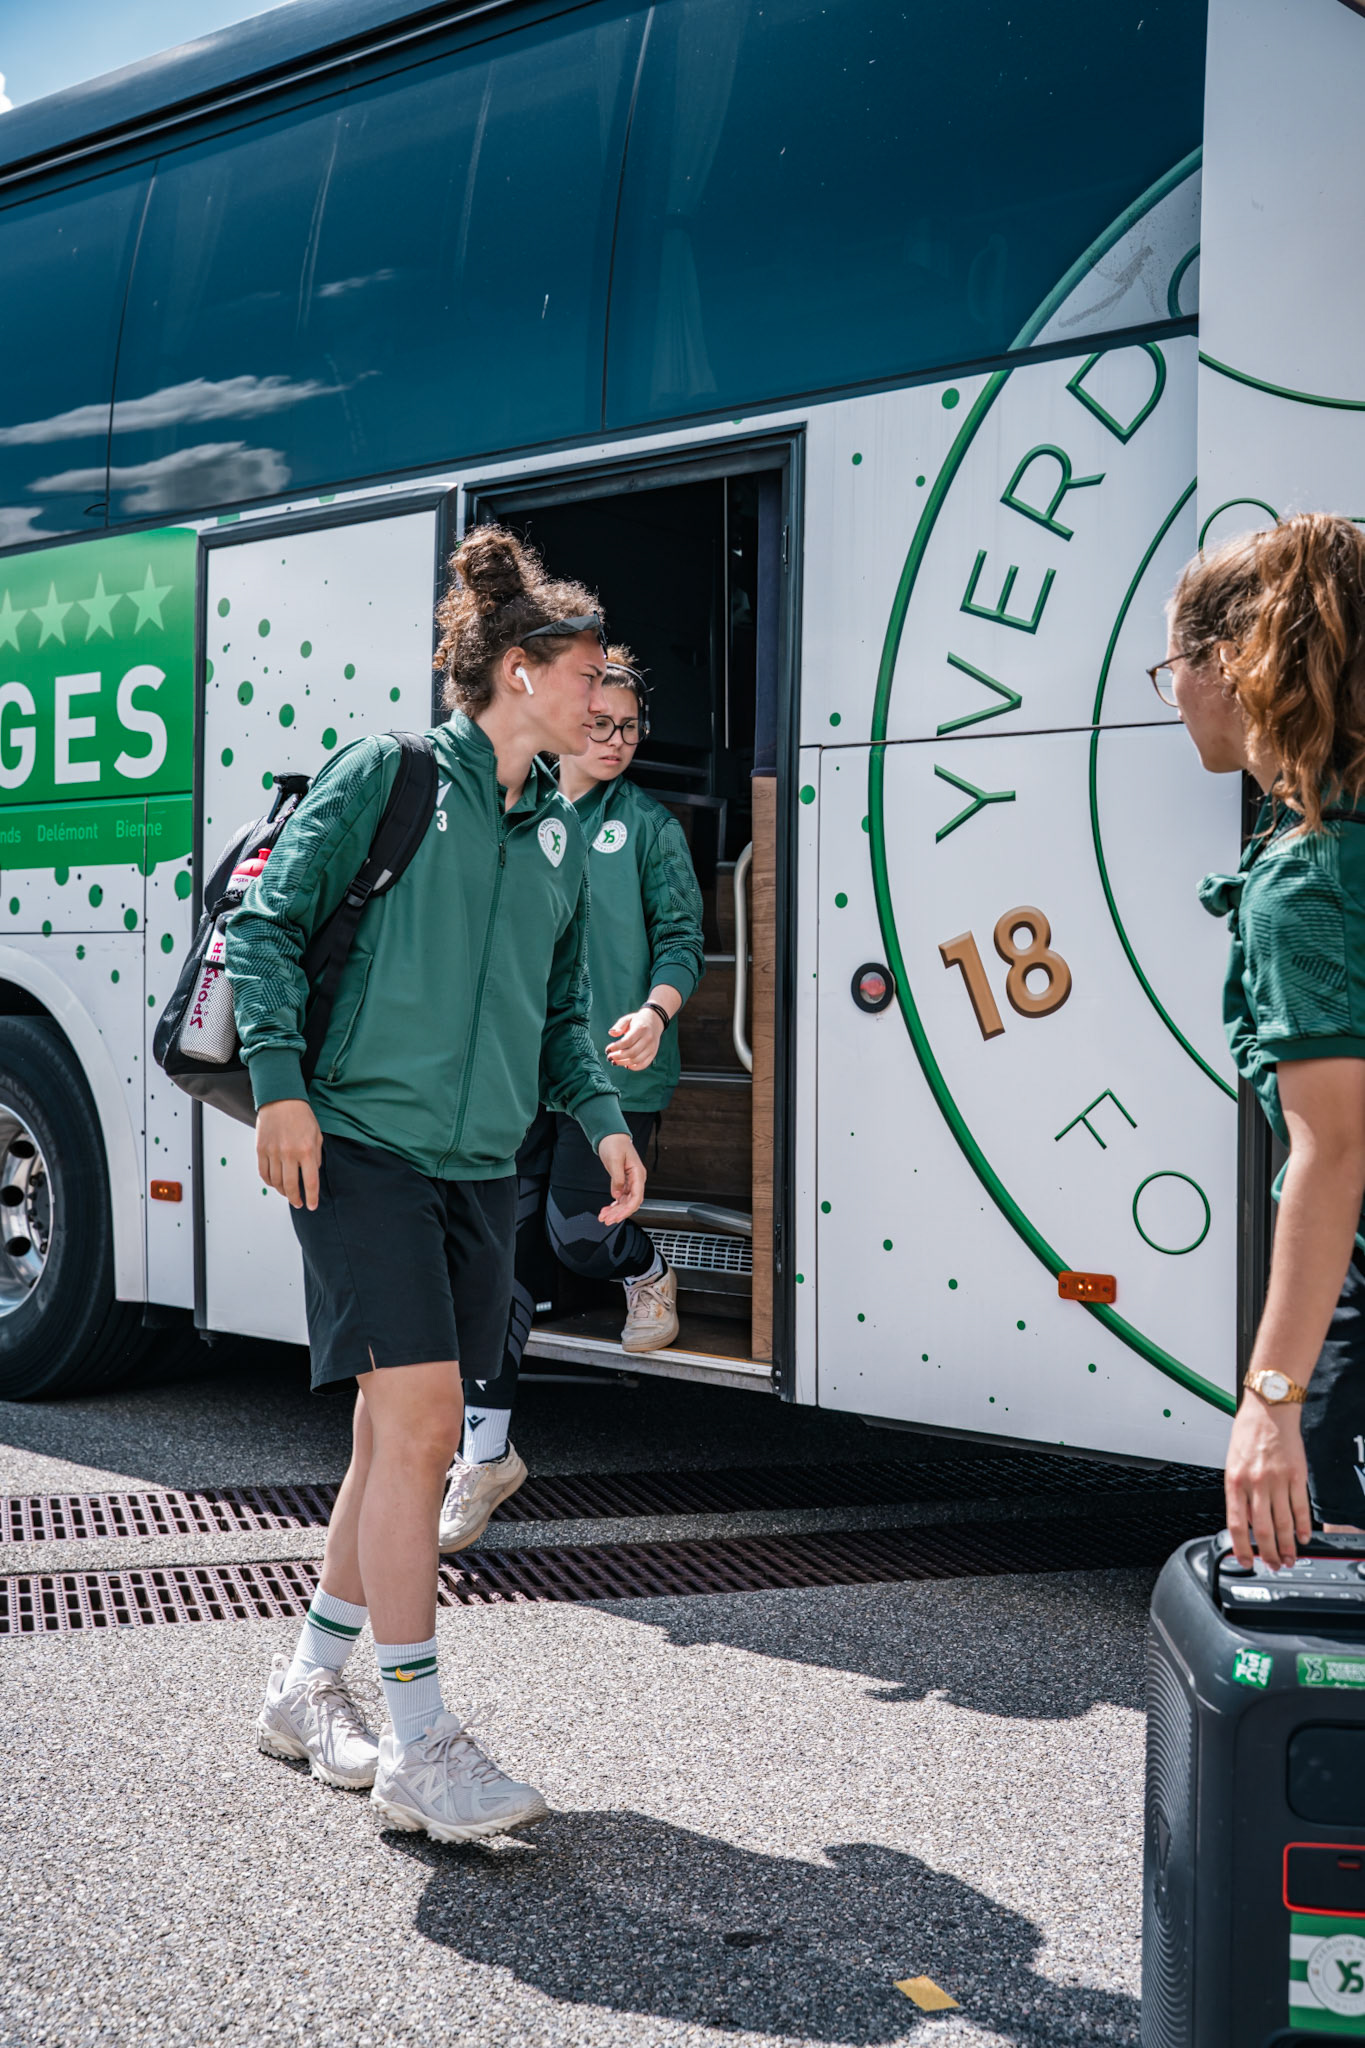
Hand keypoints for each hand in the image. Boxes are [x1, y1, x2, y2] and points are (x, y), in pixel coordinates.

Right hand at [256, 1099, 323, 1210]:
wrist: (280, 1100)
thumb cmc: (301, 1116)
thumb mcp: (317, 1135)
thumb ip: (316, 1156)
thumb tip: (313, 1173)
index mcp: (306, 1150)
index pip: (310, 1182)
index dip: (312, 1197)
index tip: (312, 1206)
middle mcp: (289, 1153)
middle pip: (291, 1186)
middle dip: (295, 1199)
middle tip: (299, 1203)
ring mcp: (273, 1152)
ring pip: (276, 1182)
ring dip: (282, 1191)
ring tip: (288, 1193)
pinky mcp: (260, 1150)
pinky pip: (264, 1173)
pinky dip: (269, 1182)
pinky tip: (275, 1183)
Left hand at [597, 1134, 645, 1224]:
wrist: (611, 1136)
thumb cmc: (615, 1143)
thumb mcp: (615, 1160)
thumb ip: (617, 1179)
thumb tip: (617, 1195)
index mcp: (638, 1174)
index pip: (637, 1197)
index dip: (627, 1210)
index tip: (617, 1217)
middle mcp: (636, 1180)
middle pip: (630, 1202)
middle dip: (619, 1213)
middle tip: (606, 1220)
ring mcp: (630, 1182)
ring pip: (625, 1202)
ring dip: (615, 1211)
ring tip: (603, 1217)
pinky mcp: (623, 1182)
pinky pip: (620, 1197)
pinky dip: (613, 1205)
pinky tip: (606, 1210)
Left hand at [606, 1008, 663, 1072]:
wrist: (654, 1021)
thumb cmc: (637, 1020)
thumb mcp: (627, 1019)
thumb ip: (619, 1026)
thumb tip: (611, 1033)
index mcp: (641, 1029)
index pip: (627, 1041)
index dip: (616, 1047)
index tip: (607, 1049)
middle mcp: (648, 1039)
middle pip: (632, 1053)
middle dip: (618, 1057)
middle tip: (609, 1057)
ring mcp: (652, 1047)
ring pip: (637, 1060)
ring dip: (623, 1063)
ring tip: (615, 1061)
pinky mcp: (653, 1053)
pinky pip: (644, 1064)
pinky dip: (634, 1067)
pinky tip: (625, 1065)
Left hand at [1224, 1390, 1311, 1570]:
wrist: (1268, 1410)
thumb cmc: (1248, 1434)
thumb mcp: (1231, 1464)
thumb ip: (1238, 1494)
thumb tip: (1246, 1522)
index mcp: (1234, 1481)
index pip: (1236, 1524)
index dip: (1241, 1547)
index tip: (1246, 1561)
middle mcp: (1255, 1483)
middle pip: (1262, 1529)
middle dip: (1269, 1553)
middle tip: (1274, 1565)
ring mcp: (1277, 1480)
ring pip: (1283, 1523)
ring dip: (1288, 1545)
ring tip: (1290, 1558)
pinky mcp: (1297, 1476)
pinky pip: (1301, 1507)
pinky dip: (1304, 1526)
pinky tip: (1304, 1537)